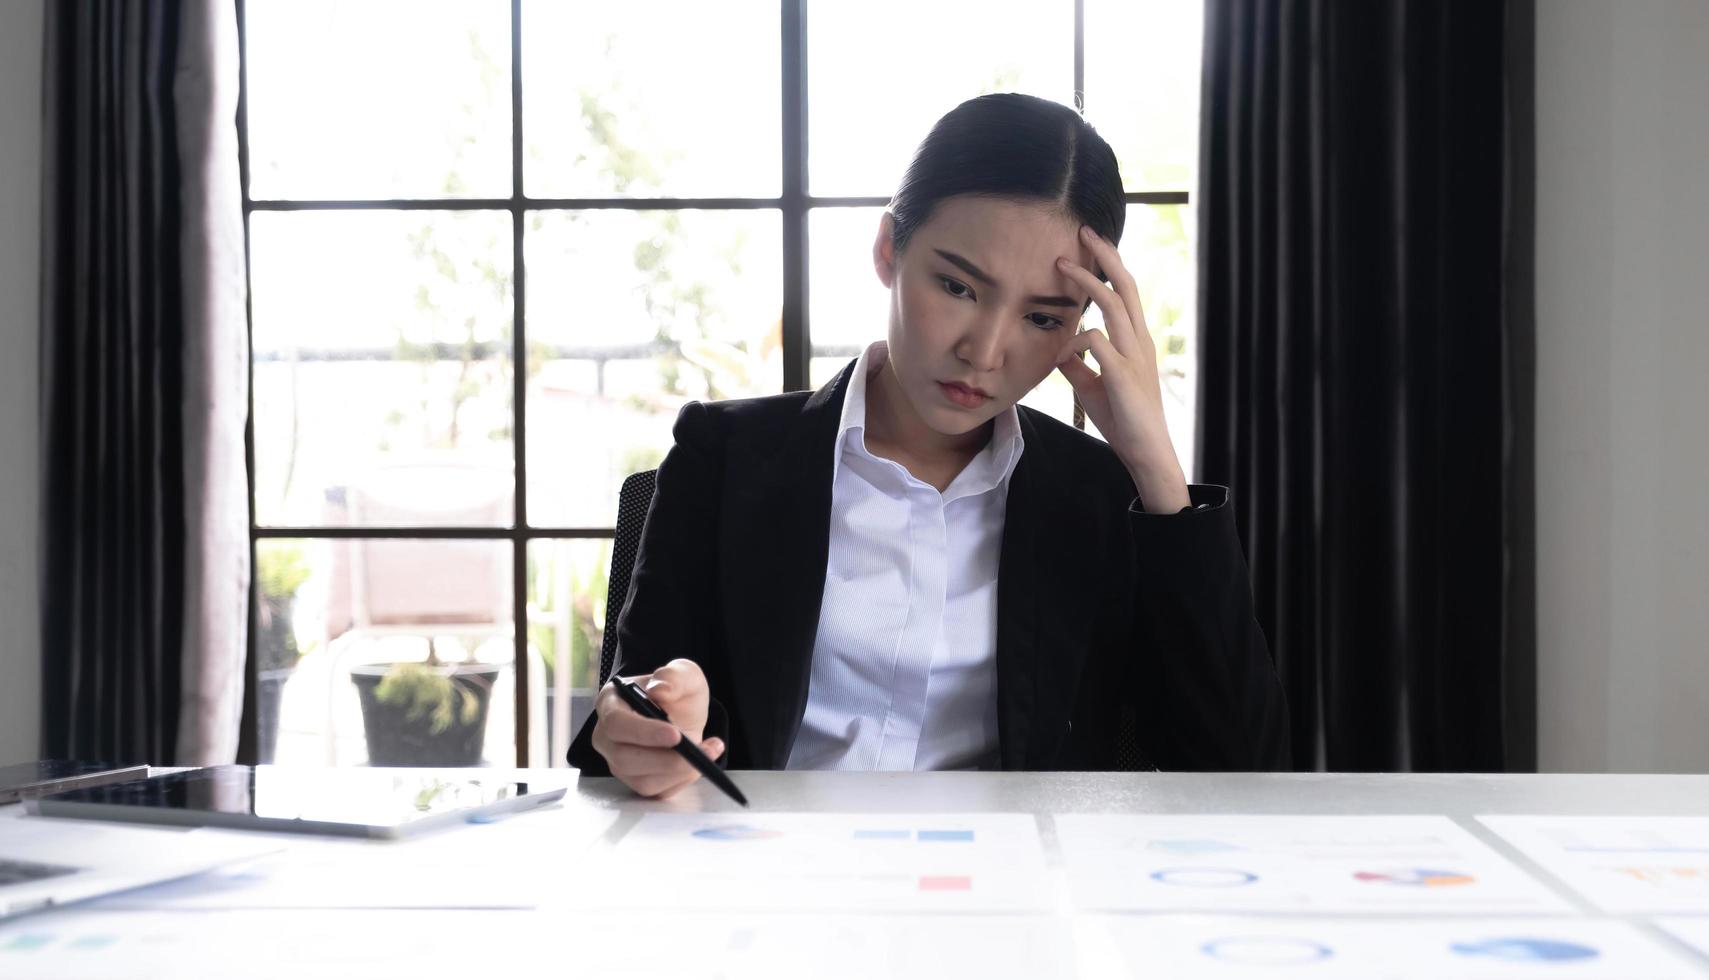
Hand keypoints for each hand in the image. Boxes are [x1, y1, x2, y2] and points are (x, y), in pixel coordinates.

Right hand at [590, 658, 724, 798]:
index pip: (616, 724)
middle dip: (667, 759)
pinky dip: (683, 780)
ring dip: (681, 771)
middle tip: (700, 750)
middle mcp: (607, 737)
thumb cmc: (676, 692)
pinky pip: (658, 791)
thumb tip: (660, 689)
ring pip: (643, 781)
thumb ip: (674, 676)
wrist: (683, 713)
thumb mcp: (683, 674)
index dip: (644, 733)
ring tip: (710, 750)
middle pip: (625, 759)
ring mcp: (618, 763)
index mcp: (610, 703)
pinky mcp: (636, 781)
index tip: (675, 735)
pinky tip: (700, 762)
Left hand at [1053, 225, 1190, 512]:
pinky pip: (1097, 344)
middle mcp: (1139, 342)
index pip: (1125, 294)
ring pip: (1115, 307)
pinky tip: (1062, 354)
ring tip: (1063, 264)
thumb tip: (1059, 351)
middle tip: (1085, 231)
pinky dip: (1076, 342)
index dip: (1109, 268)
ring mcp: (1134, 357)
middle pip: (1127, 288)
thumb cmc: (1124, 420)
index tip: (1089, 246)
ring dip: (1089, 282)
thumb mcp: (1094, 386)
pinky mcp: (1123, 376)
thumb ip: (1079, 366)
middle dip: (1106, 257)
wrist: (1145, 452)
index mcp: (1136, 342)